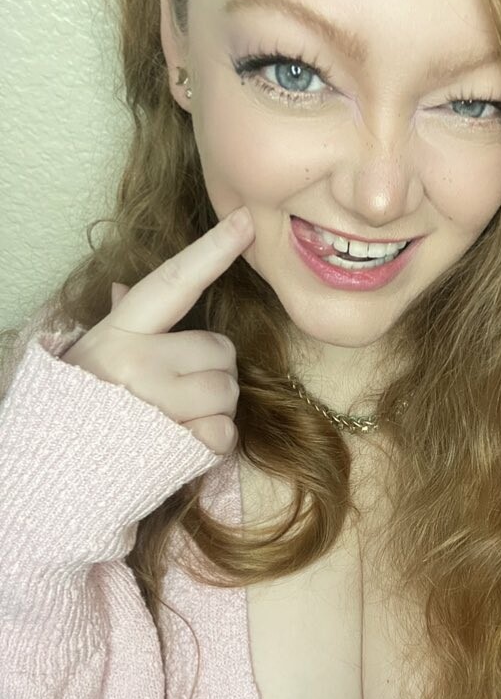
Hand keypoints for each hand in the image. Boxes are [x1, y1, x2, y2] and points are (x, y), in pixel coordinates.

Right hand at [61, 207, 254, 455]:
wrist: (55, 476)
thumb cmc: (80, 412)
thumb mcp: (90, 359)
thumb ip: (119, 326)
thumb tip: (122, 287)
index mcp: (118, 335)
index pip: (173, 283)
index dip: (213, 251)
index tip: (247, 222)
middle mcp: (137, 363)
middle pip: (221, 349)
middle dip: (211, 372)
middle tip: (177, 393)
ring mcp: (158, 404)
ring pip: (228, 392)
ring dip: (213, 410)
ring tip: (175, 421)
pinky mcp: (178, 444)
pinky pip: (226, 433)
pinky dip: (212, 442)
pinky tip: (181, 444)